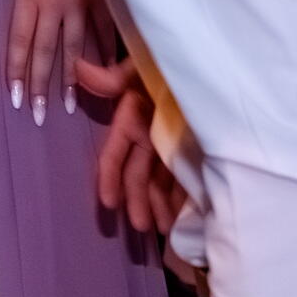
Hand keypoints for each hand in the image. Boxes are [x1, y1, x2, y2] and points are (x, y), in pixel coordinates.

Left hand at [0, 0, 111, 126]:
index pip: (21, 38)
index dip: (17, 68)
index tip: (14, 95)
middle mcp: (58, 5)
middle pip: (46, 52)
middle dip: (40, 85)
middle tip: (36, 115)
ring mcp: (84, 6)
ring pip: (75, 50)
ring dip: (70, 79)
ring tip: (66, 106)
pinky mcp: (106, 2)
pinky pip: (105, 34)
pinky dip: (103, 56)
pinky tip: (101, 76)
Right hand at [75, 56, 186, 235]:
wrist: (219, 66)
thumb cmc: (177, 67)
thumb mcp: (146, 69)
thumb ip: (115, 76)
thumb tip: (77, 68)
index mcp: (135, 118)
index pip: (116, 153)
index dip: (109, 177)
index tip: (108, 203)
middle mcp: (151, 137)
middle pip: (139, 175)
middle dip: (138, 202)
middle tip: (142, 227)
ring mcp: (175, 148)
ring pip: (162, 184)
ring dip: (159, 208)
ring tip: (163, 230)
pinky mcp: (199, 156)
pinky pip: (187, 183)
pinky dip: (183, 202)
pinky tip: (186, 221)